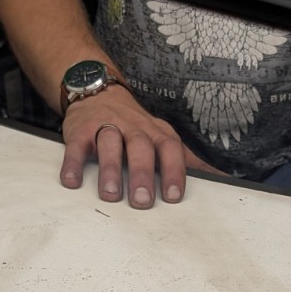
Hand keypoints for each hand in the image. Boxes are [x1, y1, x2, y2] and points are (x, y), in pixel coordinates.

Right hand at [59, 85, 215, 207]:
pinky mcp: (80, 131)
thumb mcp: (160, 135)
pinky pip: (75, 147)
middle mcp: (132, 128)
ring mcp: (105, 127)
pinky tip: (72, 182)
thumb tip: (218, 177)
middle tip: (142, 201)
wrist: (97, 90)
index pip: (170, 148)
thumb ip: (182, 158)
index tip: (173, 196)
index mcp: (155, 132)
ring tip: (110, 194)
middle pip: (140, 147)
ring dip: (110, 169)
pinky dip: (73, 164)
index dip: (173, 171)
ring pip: (110, 144)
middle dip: (142, 174)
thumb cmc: (133, 124)